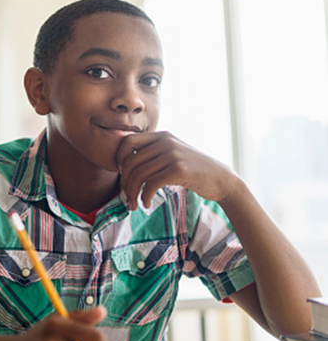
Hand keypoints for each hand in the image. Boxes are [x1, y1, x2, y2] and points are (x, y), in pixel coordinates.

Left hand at [116, 132, 239, 209]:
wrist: (221, 179)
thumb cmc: (193, 171)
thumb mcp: (173, 154)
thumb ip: (154, 154)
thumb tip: (124, 165)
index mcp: (161, 136)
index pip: (127, 141)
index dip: (119, 158)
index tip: (122, 174)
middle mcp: (165, 142)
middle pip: (129, 161)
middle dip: (124, 182)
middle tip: (127, 196)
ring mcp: (172, 155)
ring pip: (138, 175)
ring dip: (132, 193)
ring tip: (134, 204)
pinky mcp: (178, 169)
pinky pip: (150, 184)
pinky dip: (144, 197)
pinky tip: (146, 204)